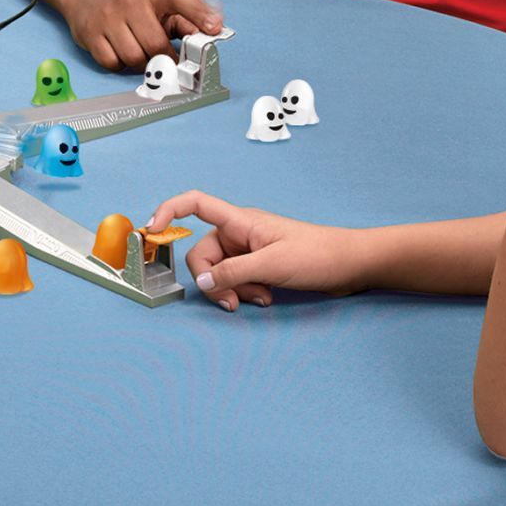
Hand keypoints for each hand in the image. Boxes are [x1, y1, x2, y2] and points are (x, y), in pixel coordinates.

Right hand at [68, 0, 221, 70]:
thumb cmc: (129, 2)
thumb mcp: (157, 2)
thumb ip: (184, 18)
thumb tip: (208, 34)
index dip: (199, 13)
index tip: (214, 28)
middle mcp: (129, 2)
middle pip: (155, 44)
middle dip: (163, 59)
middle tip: (166, 61)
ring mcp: (107, 18)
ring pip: (133, 57)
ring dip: (141, 64)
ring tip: (140, 55)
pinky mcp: (90, 33)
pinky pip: (111, 63)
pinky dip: (119, 65)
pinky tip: (120, 54)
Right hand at [144, 190, 364, 311]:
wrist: (351, 265)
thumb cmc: (318, 255)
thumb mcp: (272, 266)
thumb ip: (233, 274)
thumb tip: (201, 283)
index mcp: (240, 222)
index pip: (196, 204)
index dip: (169, 211)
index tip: (154, 231)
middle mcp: (240, 234)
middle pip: (203, 255)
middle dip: (213, 281)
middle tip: (232, 301)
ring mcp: (249, 251)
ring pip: (220, 272)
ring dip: (233, 290)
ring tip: (260, 298)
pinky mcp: (259, 267)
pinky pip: (236, 280)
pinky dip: (245, 292)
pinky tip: (266, 298)